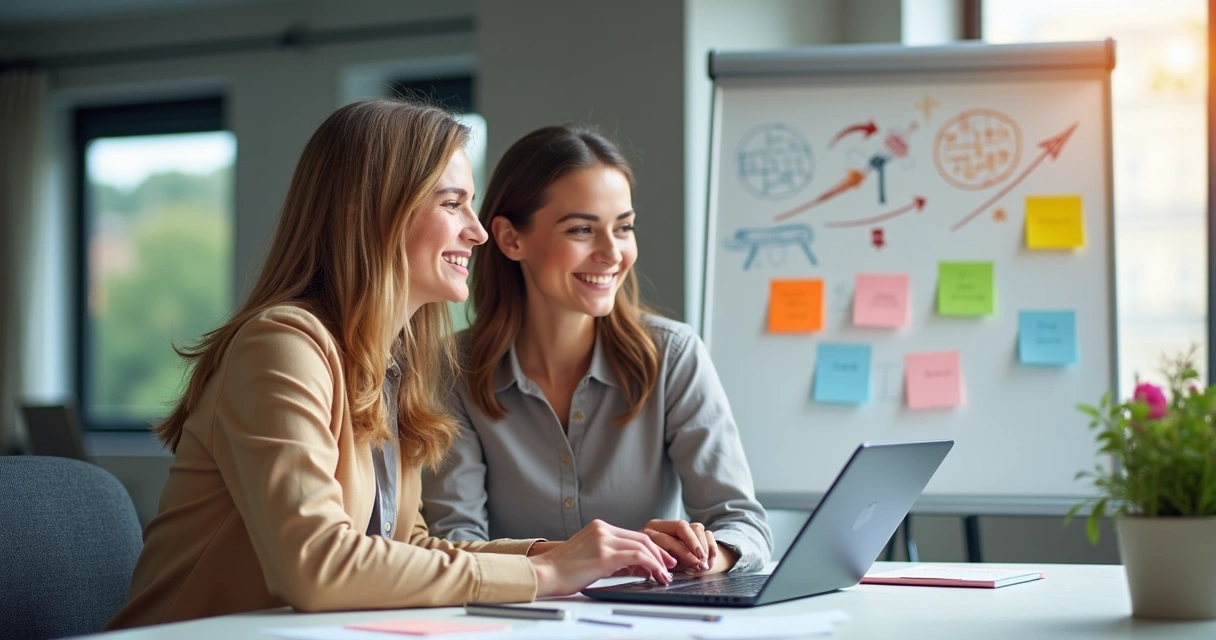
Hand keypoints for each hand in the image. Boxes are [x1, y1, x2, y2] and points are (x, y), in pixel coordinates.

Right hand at [526, 520, 675, 596]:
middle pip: (641, 538)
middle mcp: (603, 530)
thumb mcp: (589, 557)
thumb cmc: (562, 570)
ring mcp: (604, 541)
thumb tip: (635, 567)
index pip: (633, 535)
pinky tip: (655, 575)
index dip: (651, 548)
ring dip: (658, 562)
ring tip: (664, 576)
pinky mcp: (605, 555)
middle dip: (659, 553)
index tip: (661, 560)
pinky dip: (651, 565)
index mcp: (599, 528)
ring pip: (642, 546)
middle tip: (669, 567)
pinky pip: (637, 557)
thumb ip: (611, 557)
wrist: (544, 573)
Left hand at [641, 519, 716, 572]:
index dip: (682, 551)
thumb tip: (673, 563)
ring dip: (703, 547)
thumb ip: (665, 563)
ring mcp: (682, 526)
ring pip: (696, 528)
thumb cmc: (660, 568)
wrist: (672, 568)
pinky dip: (711, 547)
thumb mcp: (661, 567)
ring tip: (706, 564)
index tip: (693, 562)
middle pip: (682, 527)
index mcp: (651, 533)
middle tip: (702, 559)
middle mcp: (666, 525)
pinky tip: (710, 560)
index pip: (667, 537)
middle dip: (694, 544)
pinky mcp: (695, 529)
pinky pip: (707, 533)